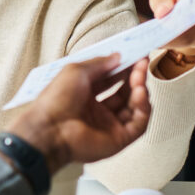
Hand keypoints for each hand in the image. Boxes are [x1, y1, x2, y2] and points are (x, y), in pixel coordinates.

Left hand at [6, 54, 150, 175]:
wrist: (50, 128)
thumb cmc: (55, 100)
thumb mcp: (76, 71)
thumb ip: (99, 63)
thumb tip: (117, 56)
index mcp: (83, 95)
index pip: (110, 80)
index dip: (122, 68)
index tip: (135, 56)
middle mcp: (97, 110)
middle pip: (124, 93)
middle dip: (134, 77)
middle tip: (142, 64)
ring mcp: (108, 125)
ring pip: (134, 107)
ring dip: (140, 89)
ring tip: (140, 77)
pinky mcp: (119, 139)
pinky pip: (139, 123)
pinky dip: (143, 107)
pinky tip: (140, 92)